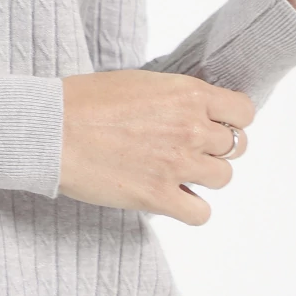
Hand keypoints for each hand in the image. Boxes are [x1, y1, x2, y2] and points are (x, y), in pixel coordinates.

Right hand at [57, 69, 254, 224]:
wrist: (52, 128)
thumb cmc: (83, 100)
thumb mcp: (140, 82)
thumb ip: (175, 97)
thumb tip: (192, 111)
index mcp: (187, 93)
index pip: (243, 111)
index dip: (231, 119)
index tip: (216, 123)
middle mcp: (190, 128)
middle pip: (237, 147)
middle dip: (216, 147)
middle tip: (190, 148)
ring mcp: (178, 164)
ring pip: (223, 178)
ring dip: (204, 175)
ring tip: (176, 170)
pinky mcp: (160, 197)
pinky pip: (201, 213)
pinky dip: (190, 207)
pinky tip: (171, 196)